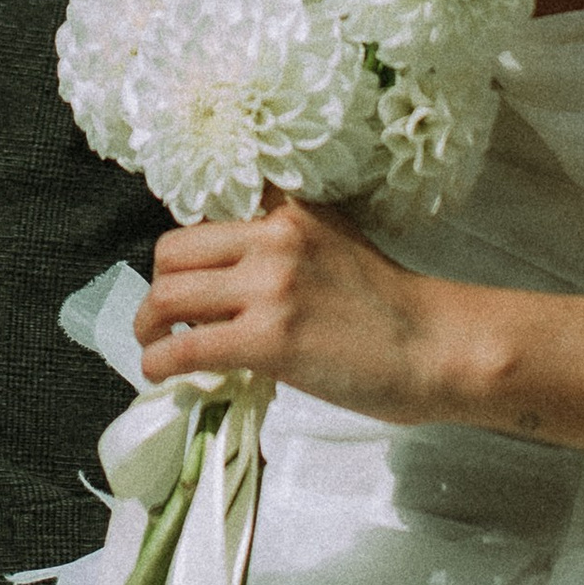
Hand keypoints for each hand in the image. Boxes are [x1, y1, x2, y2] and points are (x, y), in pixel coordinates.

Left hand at [135, 195, 487, 427]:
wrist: (436, 346)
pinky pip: (186, 347)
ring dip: (147, 324)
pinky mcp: (268, 340)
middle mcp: (273, 238)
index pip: (206, 215)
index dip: (186, 252)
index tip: (183, 278)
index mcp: (288, 212)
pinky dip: (159, 361)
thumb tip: (227, 271)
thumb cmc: (391, 307)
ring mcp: (270, 288)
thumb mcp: (335, 241)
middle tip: (162, 315)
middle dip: (157, 286)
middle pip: (173, 251)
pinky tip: (161, 373)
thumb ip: (284, 240)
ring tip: (153, 343)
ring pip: (168, 295)